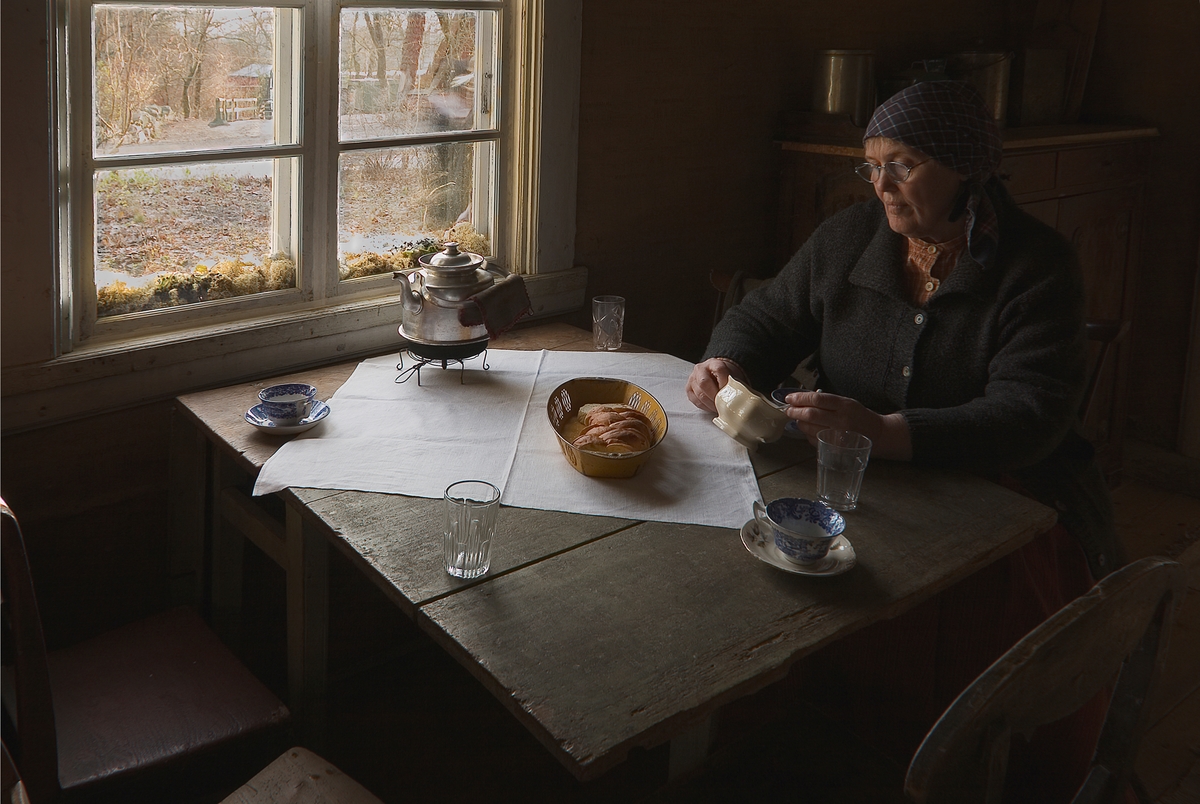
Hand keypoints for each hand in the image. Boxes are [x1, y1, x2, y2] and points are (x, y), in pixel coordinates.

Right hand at [686, 358, 746, 412]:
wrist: (714, 375)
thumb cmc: (725, 377)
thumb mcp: (732, 376)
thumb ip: (735, 384)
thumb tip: (744, 398)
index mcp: (713, 363)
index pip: (719, 370)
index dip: (724, 382)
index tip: (730, 392)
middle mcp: (700, 369)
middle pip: (704, 383)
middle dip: (715, 396)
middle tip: (723, 404)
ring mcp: (692, 379)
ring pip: (699, 394)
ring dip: (710, 404)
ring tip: (719, 409)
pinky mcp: (688, 389)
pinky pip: (695, 400)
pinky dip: (705, 406)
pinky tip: (712, 408)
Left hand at [782, 390, 912, 459]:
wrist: (877, 433)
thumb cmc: (858, 415)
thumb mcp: (846, 402)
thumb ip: (826, 401)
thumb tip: (801, 400)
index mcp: (844, 405)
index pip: (817, 399)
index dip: (800, 398)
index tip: (789, 398)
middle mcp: (841, 420)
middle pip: (811, 415)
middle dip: (795, 411)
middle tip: (788, 410)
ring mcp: (838, 436)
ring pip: (809, 428)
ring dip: (799, 423)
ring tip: (798, 419)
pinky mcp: (834, 448)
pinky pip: (813, 439)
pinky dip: (807, 433)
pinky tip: (809, 429)